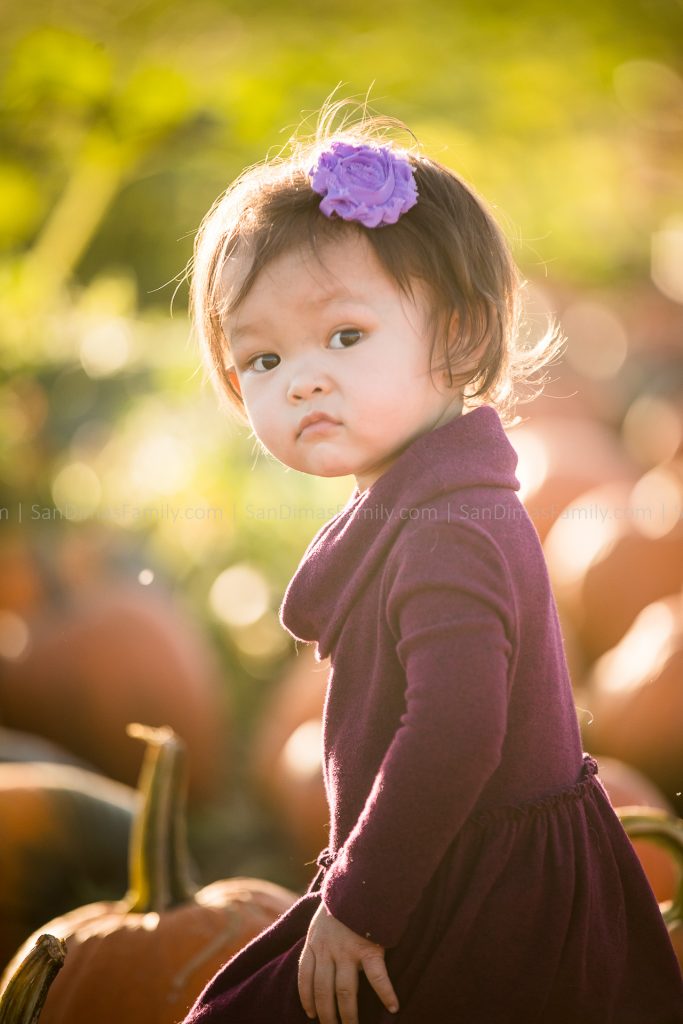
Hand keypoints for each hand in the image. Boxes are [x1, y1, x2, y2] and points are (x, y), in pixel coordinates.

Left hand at [298, 901, 398, 1023]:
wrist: (359, 881)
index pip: (305, 977)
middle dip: (327, 1015)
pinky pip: (377, 978)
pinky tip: (393, 1007)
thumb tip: (318, 952)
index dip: (307, 998)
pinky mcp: (369, 949)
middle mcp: (328, 950)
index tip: (311, 1014)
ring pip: (344, 992)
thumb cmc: (343, 898)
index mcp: (314, 941)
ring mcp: (348, 951)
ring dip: (348, 1014)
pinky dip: (386, 994)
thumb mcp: (321, 916)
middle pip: (323, 991)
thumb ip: (319, 936)